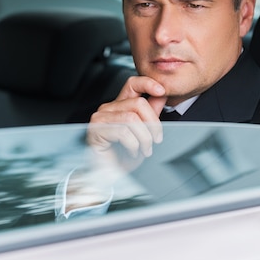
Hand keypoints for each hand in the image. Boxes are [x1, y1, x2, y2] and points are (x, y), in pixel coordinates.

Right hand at [63, 77, 166, 213]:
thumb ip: (151, 113)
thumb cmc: (123, 157)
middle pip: (138, 103)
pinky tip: (132, 152)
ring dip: (144, 137)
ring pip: (132, 118)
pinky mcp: (97, 130)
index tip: (162, 91)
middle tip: (155, 140)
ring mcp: (100, 117)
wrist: (109, 176)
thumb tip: (161, 95)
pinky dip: (133, 144)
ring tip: (145, 149)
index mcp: (119, 106)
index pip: (133, 83)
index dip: (148, 83)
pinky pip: (123, 131)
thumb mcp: (144, 132)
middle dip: (153, 123)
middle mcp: (108, 108)